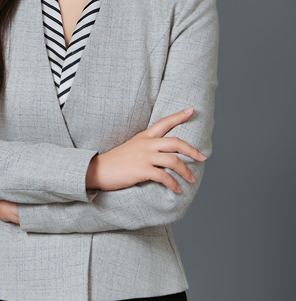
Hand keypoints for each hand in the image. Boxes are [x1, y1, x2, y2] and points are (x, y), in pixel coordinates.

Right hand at [86, 107, 205, 193]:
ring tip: (192, 180)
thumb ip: (147, 146)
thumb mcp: (132, 146)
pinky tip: (177, 190)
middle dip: (192, 150)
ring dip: (186, 172)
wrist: (99, 169)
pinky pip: (164, 177)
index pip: (164, 122)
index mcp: (145, 136)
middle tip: (202, 157)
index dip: (179, 116)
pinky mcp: (142, 170)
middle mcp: (147, 144)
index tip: (191, 110)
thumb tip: (163, 152)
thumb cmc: (116, 160)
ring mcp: (145, 157)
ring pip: (173, 161)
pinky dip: (173, 184)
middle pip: (176, 142)